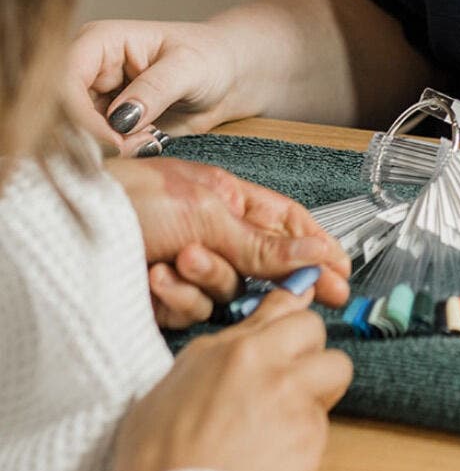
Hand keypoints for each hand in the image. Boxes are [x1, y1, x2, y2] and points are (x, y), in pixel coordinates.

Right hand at [66, 19, 254, 155]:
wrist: (228, 77)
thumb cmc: (211, 58)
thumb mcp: (189, 68)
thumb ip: (156, 90)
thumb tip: (120, 119)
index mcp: (99, 41)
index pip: (65, 79)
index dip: (80, 113)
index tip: (114, 139)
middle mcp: (88, 69)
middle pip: (64, 111)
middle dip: (98, 136)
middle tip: (140, 144)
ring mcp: (96, 97)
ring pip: (80, 133)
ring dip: (114, 147)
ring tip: (152, 140)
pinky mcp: (109, 122)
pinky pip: (101, 145)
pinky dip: (124, 152)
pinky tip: (152, 142)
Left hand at [106, 157, 350, 327]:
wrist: (68, 230)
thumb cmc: (131, 199)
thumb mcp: (207, 212)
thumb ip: (264, 242)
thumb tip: (317, 254)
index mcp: (229, 199)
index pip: (288, 225)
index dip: (318, 249)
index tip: (343, 275)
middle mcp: (215, 234)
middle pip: (265, 266)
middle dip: (277, 276)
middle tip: (313, 294)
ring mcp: (191, 268)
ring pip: (229, 292)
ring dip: (209, 278)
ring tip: (180, 259)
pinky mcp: (166, 299)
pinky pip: (193, 310)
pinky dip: (177, 296)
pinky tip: (154, 278)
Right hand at [113, 290, 352, 470]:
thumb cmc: (159, 454)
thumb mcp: (177, 383)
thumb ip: (223, 347)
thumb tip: (253, 327)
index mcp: (239, 350)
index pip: (290, 308)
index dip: (291, 324)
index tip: (293, 331)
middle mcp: (274, 369)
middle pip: (320, 335)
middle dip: (310, 353)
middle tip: (290, 378)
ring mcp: (297, 405)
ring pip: (335, 375)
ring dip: (317, 391)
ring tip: (284, 419)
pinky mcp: (311, 441)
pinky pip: (326, 423)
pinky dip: (307, 436)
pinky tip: (276, 451)